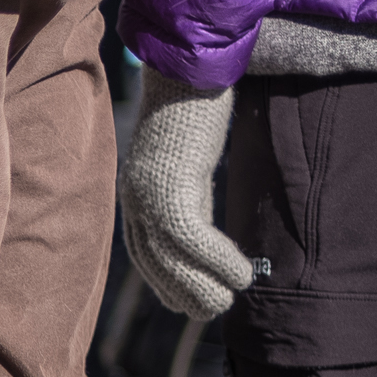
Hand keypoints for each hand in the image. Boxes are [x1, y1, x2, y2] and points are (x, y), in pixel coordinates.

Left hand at [120, 75, 254, 320]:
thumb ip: (187, 189)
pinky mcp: (172, 184)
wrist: (195, 66)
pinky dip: (218, 260)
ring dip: (203, 285)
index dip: (166, 282)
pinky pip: (194, 238)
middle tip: (213, 311)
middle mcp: (135, 196)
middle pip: (155, 262)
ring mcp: (150, 192)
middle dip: (184, 292)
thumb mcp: (188, 159)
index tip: (187, 302)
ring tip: (230, 301)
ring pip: (172, 258)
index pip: (144, 252)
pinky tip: (242, 275)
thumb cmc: (196, 106)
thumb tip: (199, 218)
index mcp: (136, 191)